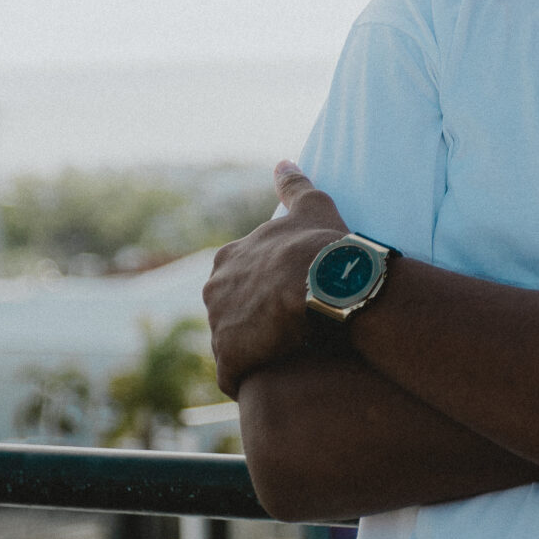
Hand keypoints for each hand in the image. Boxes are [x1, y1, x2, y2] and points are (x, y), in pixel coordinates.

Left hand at [204, 163, 347, 395]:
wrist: (325, 283)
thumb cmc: (320, 244)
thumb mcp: (311, 206)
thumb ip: (293, 184)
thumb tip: (282, 160)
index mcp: (227, 258)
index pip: (238, 281)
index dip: (264, 291)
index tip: (289, 298)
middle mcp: (214, 290)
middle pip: (230, 313)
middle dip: (252, 323)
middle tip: (291, 329)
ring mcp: (219, 326)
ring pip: (233, 345)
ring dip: (254, 351)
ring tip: (287, 355)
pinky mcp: (229, 358)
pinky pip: (234, 375)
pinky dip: (249, 377)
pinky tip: (274, 375)